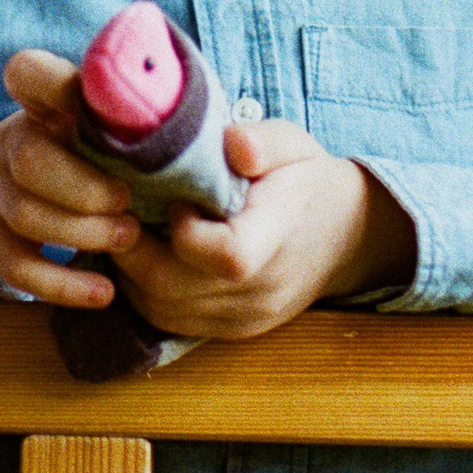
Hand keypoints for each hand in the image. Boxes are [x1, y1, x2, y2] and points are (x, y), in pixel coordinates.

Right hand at [0, 50, 142, 308]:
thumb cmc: (67, 152)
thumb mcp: (85, 123)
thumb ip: (133, 120)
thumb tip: (226, 136)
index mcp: (43, 105)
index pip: (28, 73)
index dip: (49, 81)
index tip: (87, 101)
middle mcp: (12, 142)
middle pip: (29, 156)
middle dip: (84, 187)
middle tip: (129, 201)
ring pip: (25, 212)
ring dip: (82, 231)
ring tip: (129, 237)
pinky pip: (16, 267)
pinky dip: (62, 284)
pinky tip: (103, 291)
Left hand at [109, 121, 413, 340]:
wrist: (348, 236)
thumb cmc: (307, 181)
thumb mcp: (292, 144)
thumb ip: (260, 142)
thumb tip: (230, 143)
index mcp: (277, 237)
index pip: (227, 256)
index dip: (185, 229)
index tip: (178, 199)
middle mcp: (261, 289)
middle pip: (172, 289)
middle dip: (131, 248)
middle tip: (124, 211)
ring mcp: (245, 317)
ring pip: (161, 310)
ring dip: (131, 272)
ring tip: (131, 231)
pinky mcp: (232, 331)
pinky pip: (171, 322)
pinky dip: (145, 291)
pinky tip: (147, 256)